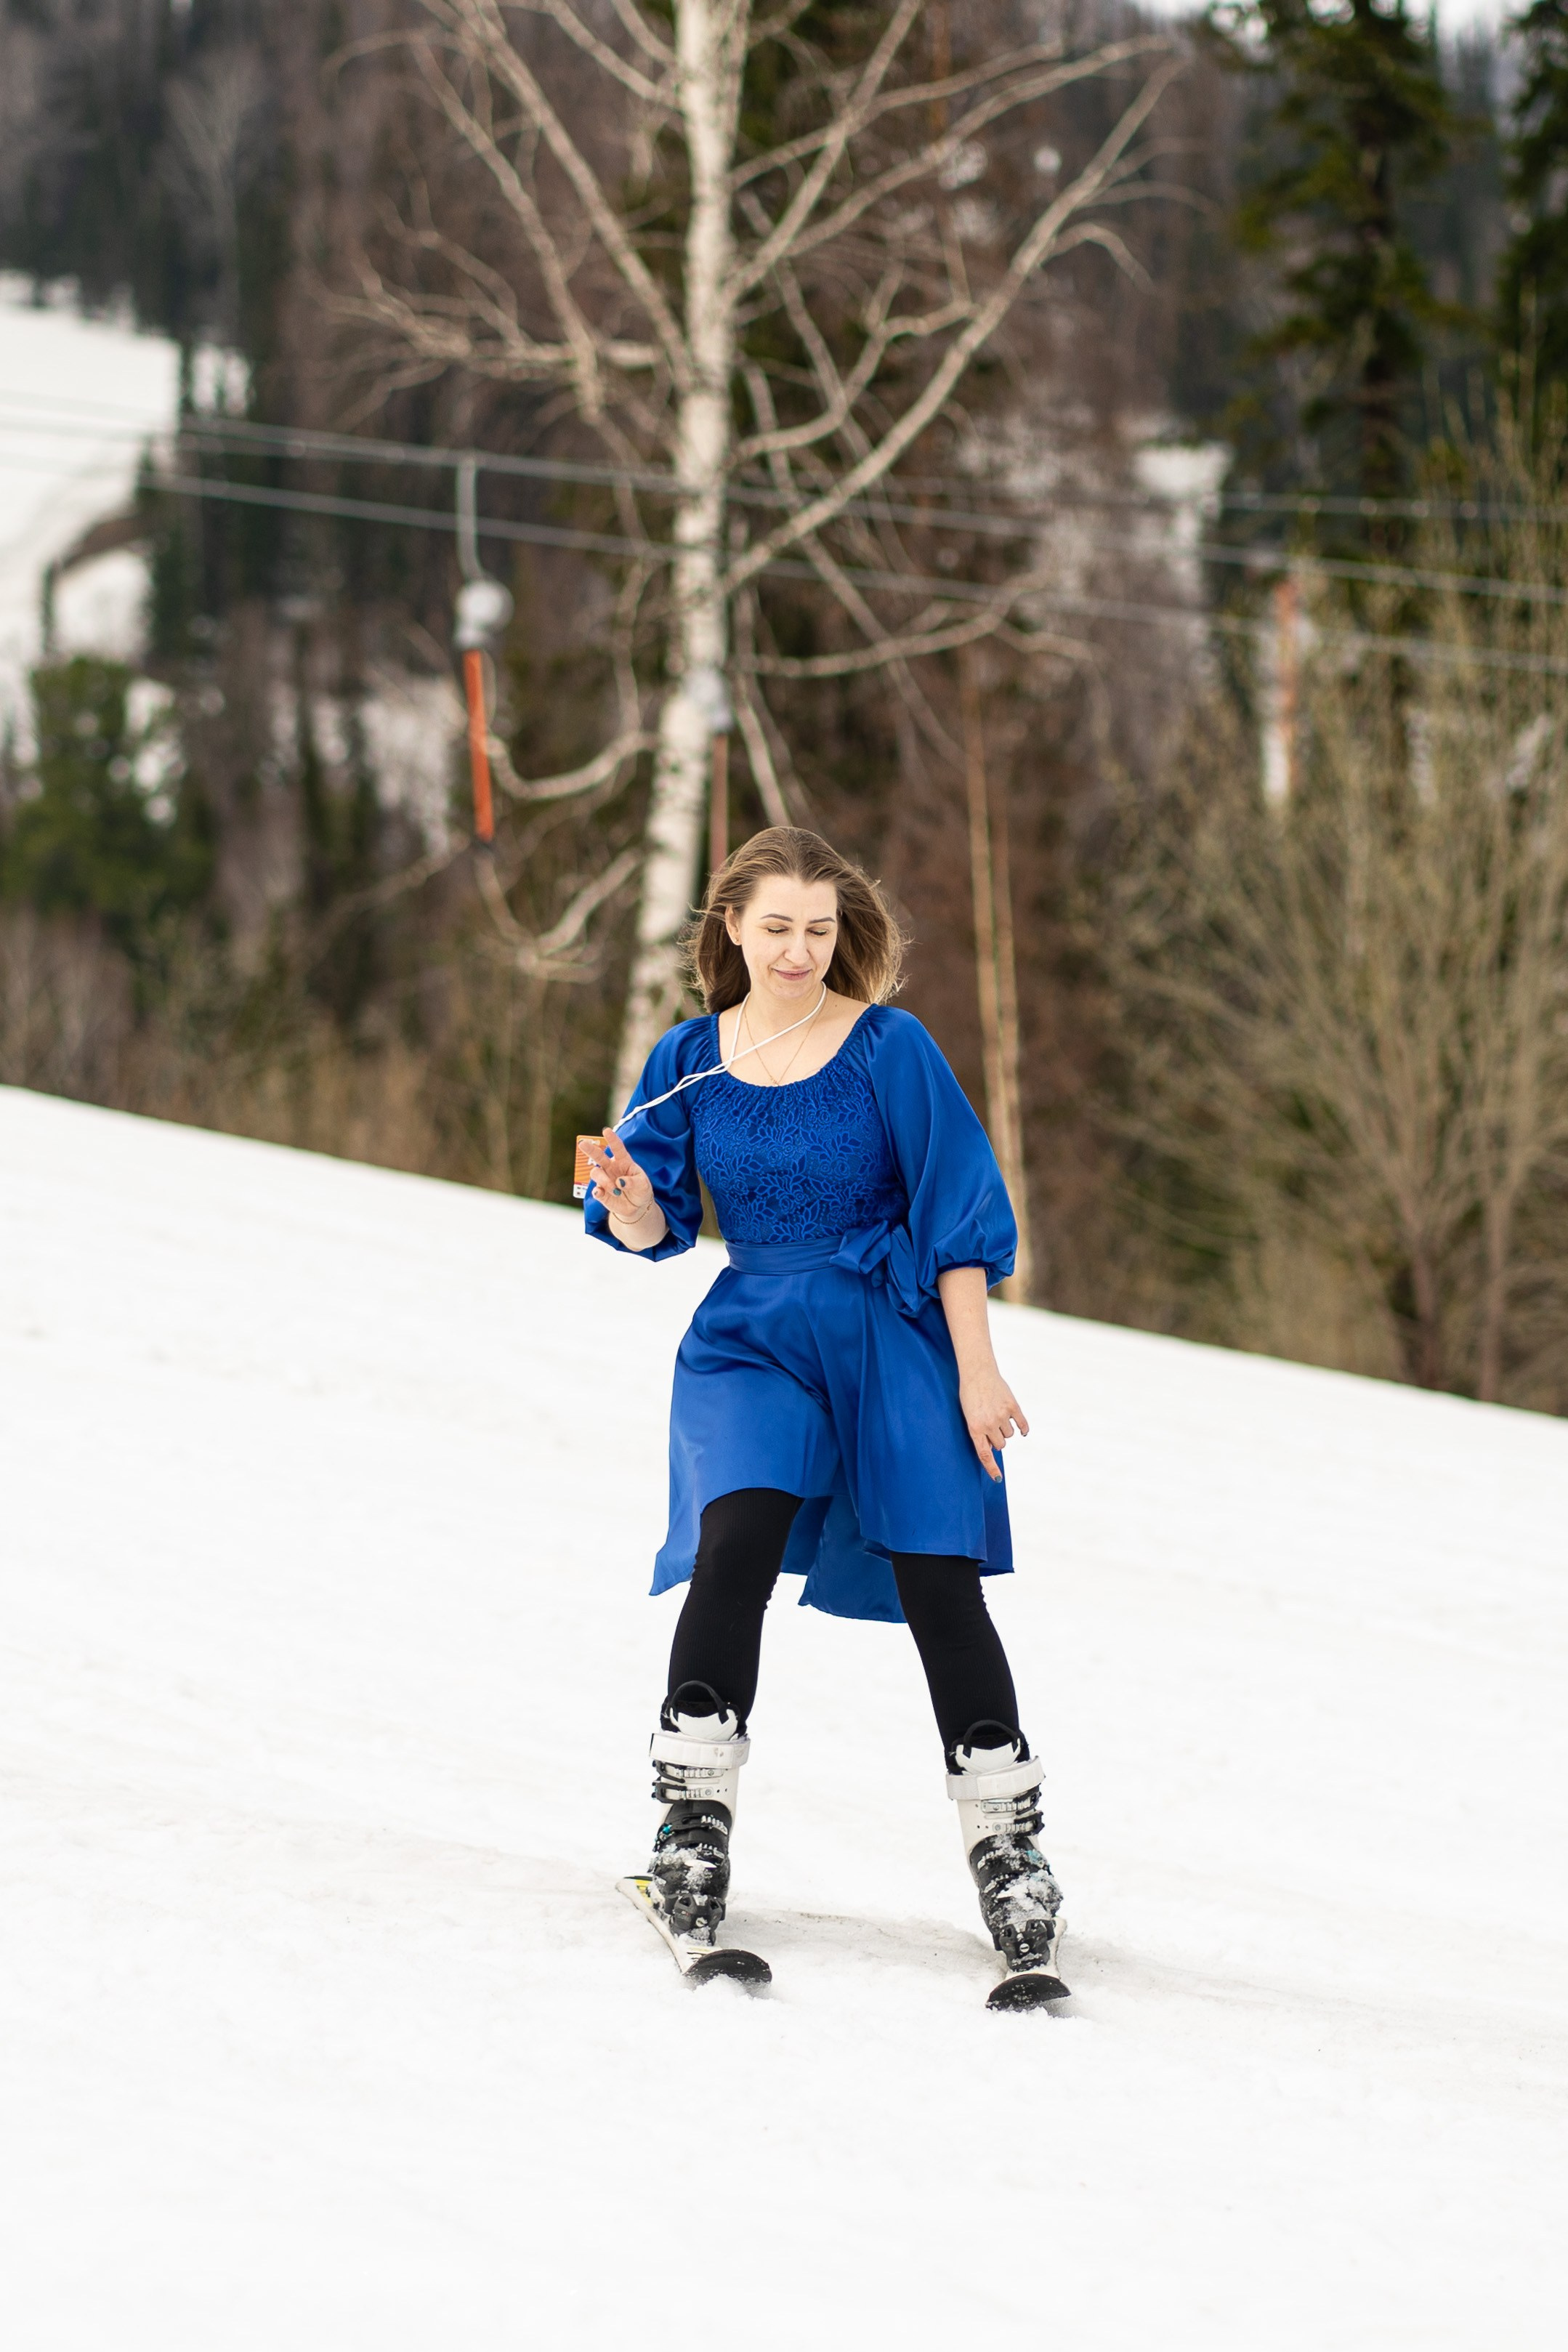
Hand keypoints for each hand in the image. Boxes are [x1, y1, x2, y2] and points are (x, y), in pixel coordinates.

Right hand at [581, 1129, 656, 1221]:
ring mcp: (605, 1179)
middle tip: (582, 1144)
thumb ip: (633, 1181)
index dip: (612, 1139)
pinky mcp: (601, 1193)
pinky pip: (595, 1190)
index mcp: (623, 1161)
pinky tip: (600, 1193)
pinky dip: (597, 1191)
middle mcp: (611, 1167)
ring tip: (616, 1191)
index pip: (617, 1148)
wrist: (637, 1207)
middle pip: (598, 1156)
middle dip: (590, 1149)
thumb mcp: (643, 1184)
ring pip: (596, 1173)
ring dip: (604, 1181)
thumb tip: (619, 1182)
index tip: (606, 1131)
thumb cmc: (641, 1190)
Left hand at [959, 1365, 1028, 1482]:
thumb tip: (993, 1447)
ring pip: (1010, 1434)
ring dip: (1005, 1430)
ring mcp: (1002, 1415)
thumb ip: (980, 1431)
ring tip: (997, 1416)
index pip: (985, 1454)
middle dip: (997, 1439)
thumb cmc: (969, 1394)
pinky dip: (1023, 1428)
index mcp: (975, 1428)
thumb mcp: (968, 1415)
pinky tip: (1023, 1431)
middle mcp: (989, 1424)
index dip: (991, 1468)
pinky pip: (1022, 1424)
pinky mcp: (1012, 1406)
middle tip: (991, 1426)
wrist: (977, 1372)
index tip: (998, 1479)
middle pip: (1000, 1444)